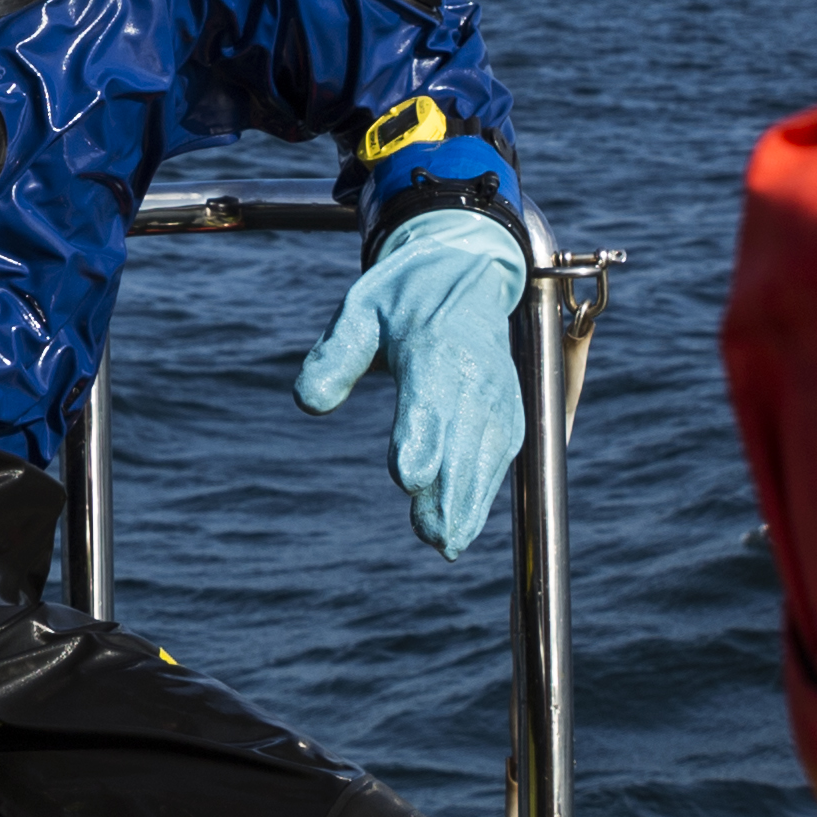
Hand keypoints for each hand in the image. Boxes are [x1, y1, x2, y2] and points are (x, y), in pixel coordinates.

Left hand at [289, 207, 530, 556]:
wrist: (466, 271)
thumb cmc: (402, 298)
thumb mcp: (359, 310)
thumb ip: (334, 355)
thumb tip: (308, 402)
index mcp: (435, 347)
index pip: (428, 398)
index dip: (421, 439)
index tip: (408, 478)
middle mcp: (474, 375)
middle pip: (462, 439)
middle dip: (448, 489)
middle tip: (431, 536)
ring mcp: (497, 396)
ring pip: (487, 456)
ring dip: (469, 502)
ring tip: (447, 544)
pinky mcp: (509, 411)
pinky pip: (501, 456)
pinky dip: (484, 491)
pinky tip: (463, 525)